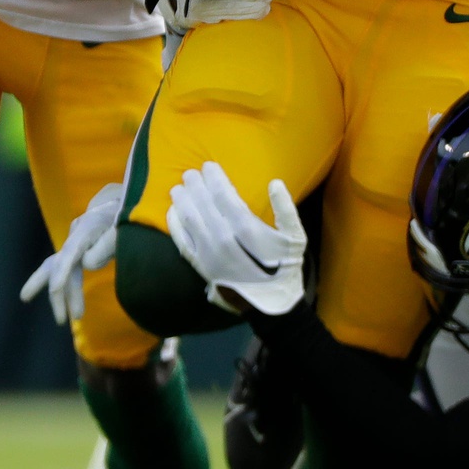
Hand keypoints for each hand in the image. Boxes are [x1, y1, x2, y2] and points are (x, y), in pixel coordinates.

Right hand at [19, 182, 121, 323]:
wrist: (118, 204)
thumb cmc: (122, 217)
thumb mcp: (121, 229)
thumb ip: (106, 246)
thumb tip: (86, 265)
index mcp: (86, 229)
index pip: (71, 251)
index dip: (62, 271)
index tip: (55, 289)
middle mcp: (74, 237)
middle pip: (57, 264)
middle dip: (56, 291)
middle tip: (58, 318)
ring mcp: (74, 244)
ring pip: (60, 271)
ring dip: (64, 296)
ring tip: (70, 318)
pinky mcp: (78, 252)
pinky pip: (69, 272)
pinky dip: (70, 289)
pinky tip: (72, 306)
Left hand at [166, 162, 306, 314]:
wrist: (271, 303)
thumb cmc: (285, 266)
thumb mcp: (296, 237)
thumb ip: (287, 209)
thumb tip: (274, 183)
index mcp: (247, 229)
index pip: (224, 196)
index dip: (214, 178)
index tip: (208, 166)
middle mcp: (224, 240)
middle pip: (204, 205)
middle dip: (195, 186)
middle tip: (189, 173)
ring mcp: (209, 254)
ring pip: (190, 220)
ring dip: (182, 201)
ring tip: (178, 187)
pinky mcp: (201, 267)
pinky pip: (182, 242)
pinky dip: (175, 225)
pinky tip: (172, 212)